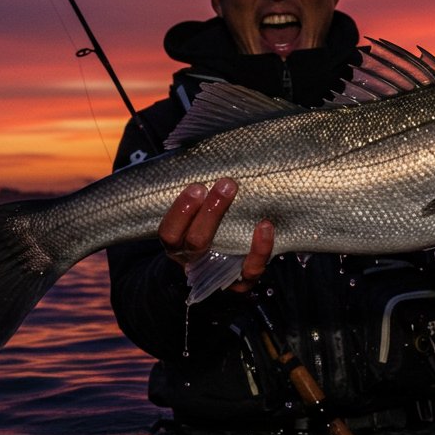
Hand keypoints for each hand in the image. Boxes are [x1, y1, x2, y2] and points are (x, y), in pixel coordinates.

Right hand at [158, 177, 274, 293]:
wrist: (220, 265)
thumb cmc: (205, 225)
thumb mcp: (193, 211)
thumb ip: (195, 192)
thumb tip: (197, 152)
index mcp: (176, 243)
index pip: (169, 232)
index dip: (180, 212)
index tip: (196, 187)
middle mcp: (193, 260)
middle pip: (195, 242)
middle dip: (210, 212)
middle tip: (225, 184)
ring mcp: (217, 273)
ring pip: (222, 256)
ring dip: (238, 230)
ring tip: (247, 204)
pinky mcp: (242, 282)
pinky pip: (251, 269)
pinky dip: (260, 248)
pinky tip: (265, 225)